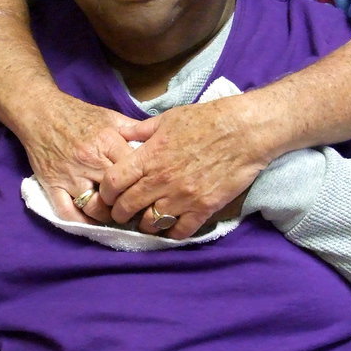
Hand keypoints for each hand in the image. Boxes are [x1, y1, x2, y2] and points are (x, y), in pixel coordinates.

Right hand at [19, 91, 140, 222]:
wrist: (40, 112)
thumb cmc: (78, 114)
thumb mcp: (109, 116)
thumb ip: (133, 131)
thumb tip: (157, 142)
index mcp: (106, 141)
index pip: (134, 170)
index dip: (144, 183)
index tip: (149, 190)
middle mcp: (89, 160)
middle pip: (117, 193)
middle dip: (129, 204)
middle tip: (136, 209)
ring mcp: (69, 175)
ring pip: (94, 207)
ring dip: (107, 216)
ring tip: (115, 216)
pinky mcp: (52, 185)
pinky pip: (67, 212)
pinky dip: (81, 222)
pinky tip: (92, 222)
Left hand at [97, 96, 270, 238]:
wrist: (245, 130)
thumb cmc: (207, 119)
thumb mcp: (168, 118)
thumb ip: (141, 130)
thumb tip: (120, 134)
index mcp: (150, 156)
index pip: (113, 183)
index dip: (105, 192)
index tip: (109, 195)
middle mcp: (161, 180)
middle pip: (127, 207)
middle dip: (120, 213)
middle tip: (122, 213)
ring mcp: (182, 197)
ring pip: (150, 224)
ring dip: (145, 224)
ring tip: (147, 219)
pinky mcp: (203, 208)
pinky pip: (180, 231)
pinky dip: (172, 232)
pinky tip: (171, 226)